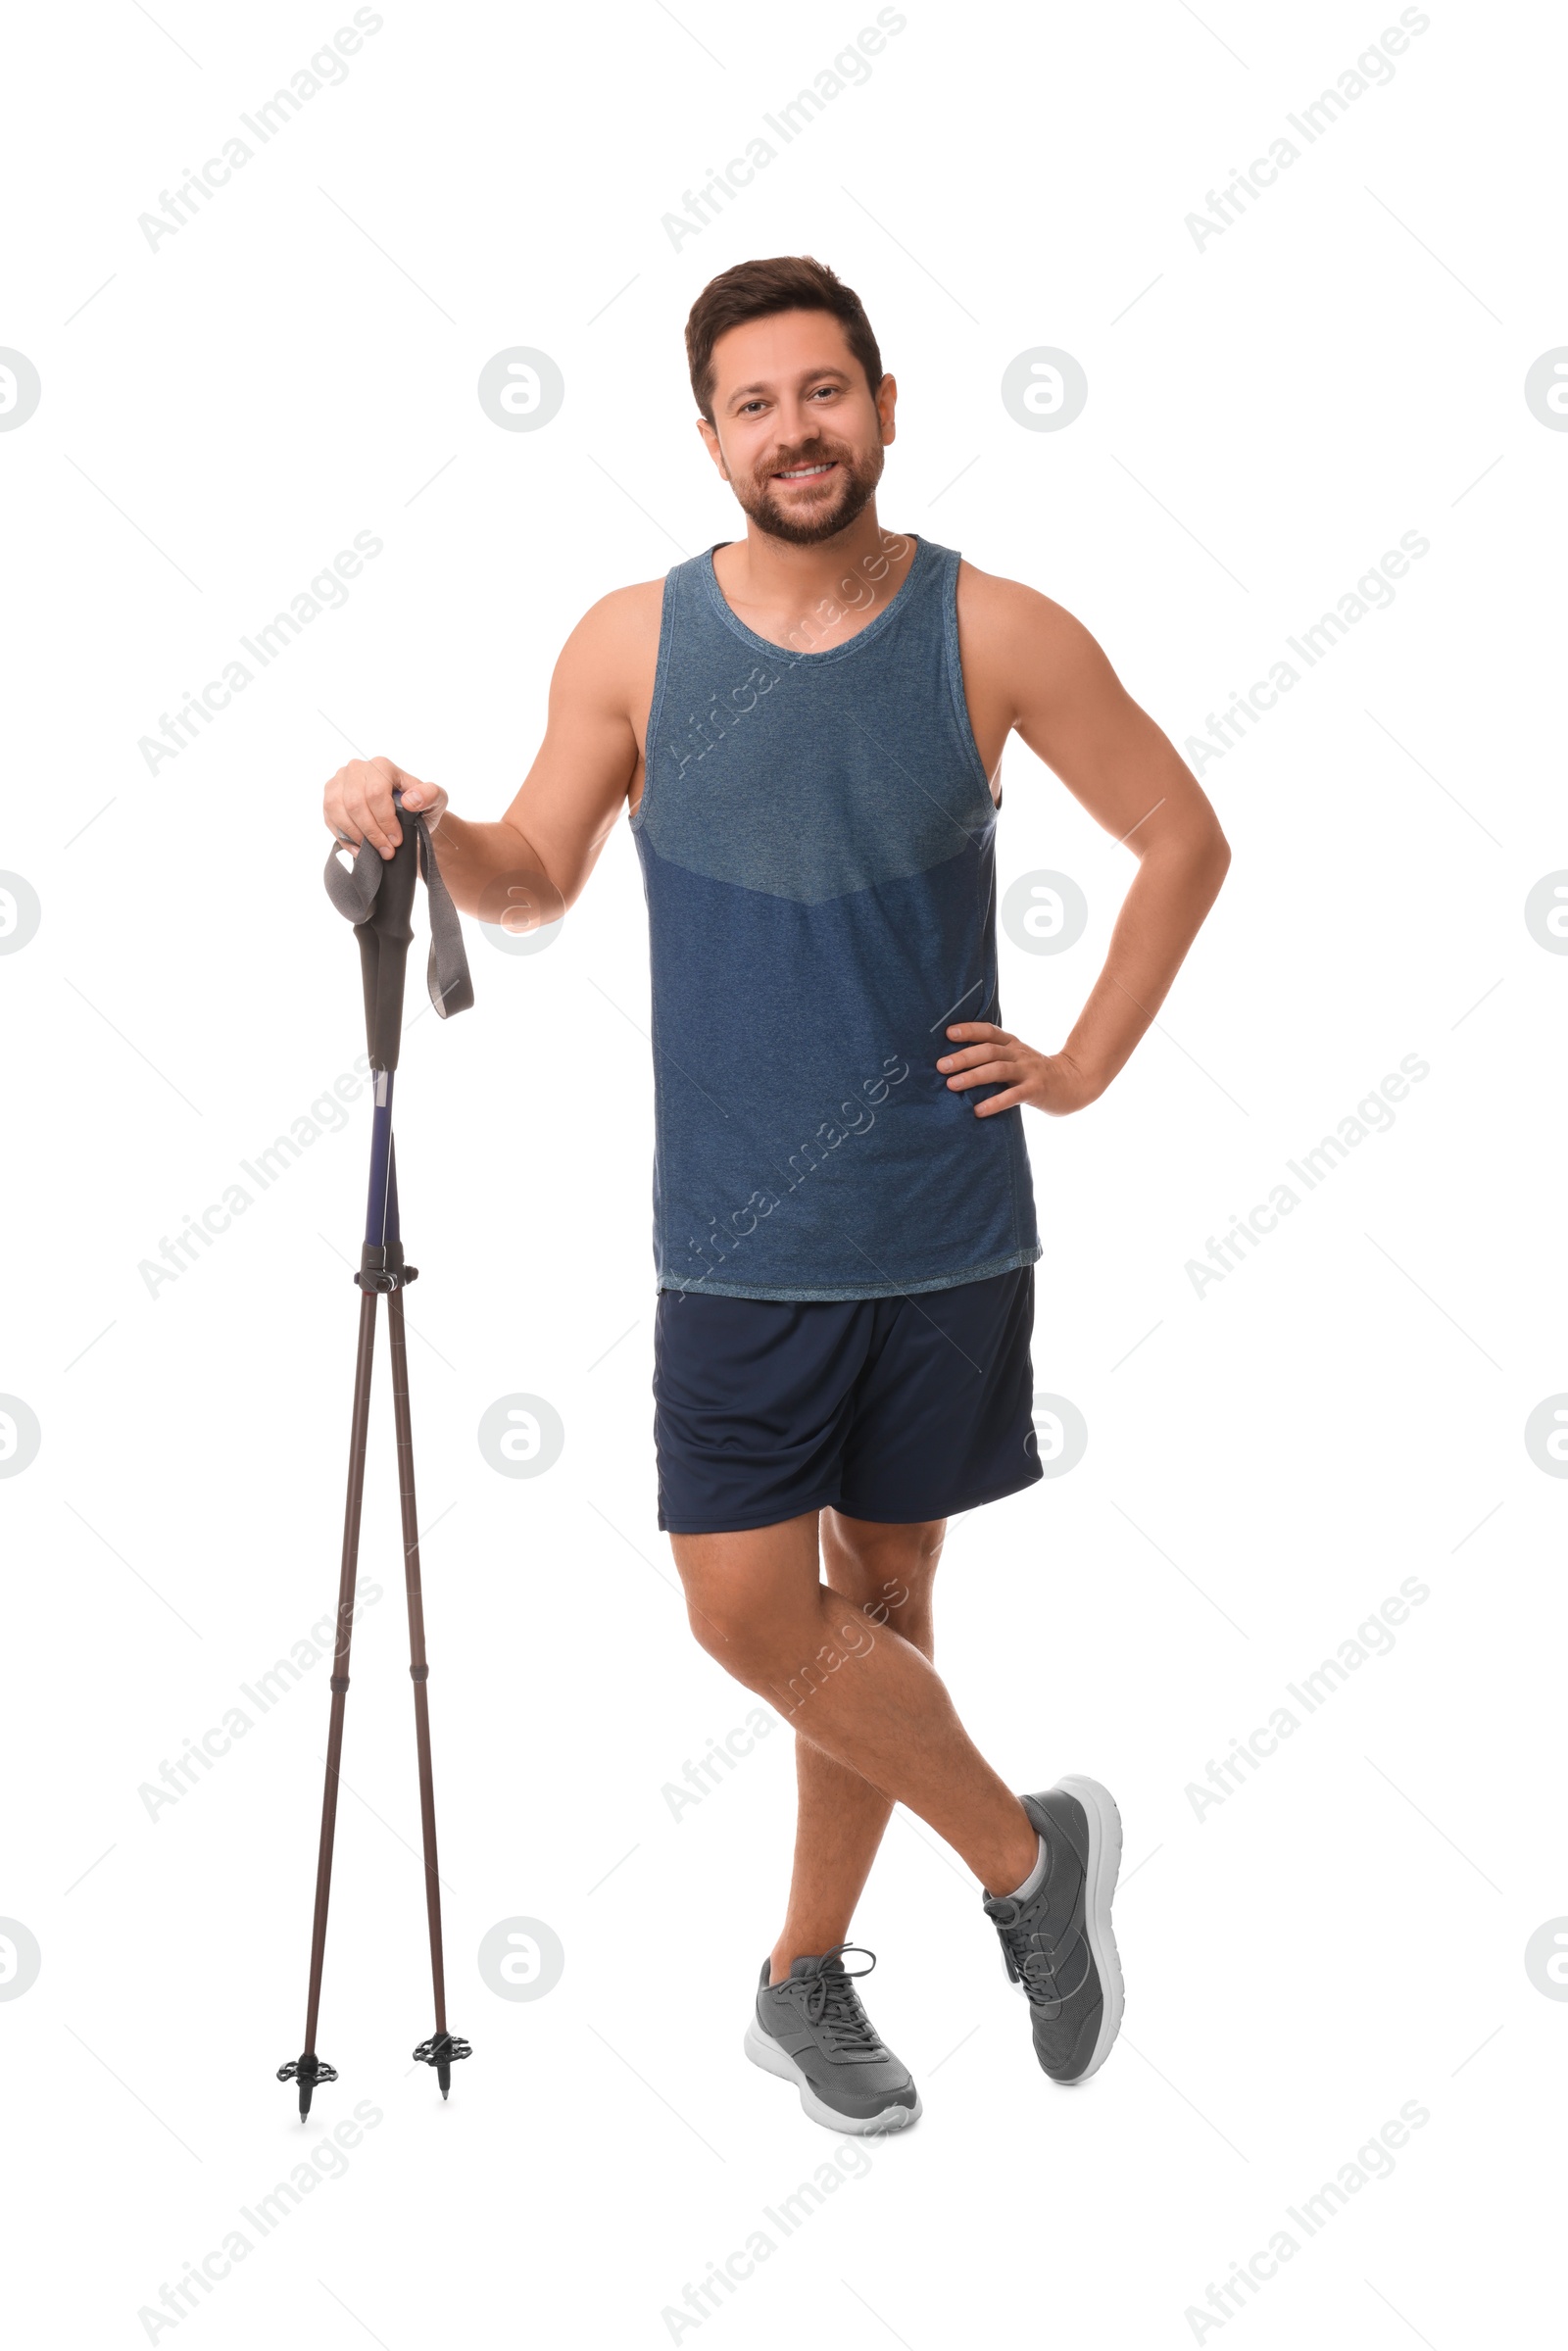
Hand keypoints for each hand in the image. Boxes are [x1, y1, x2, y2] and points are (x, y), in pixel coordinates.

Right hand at [324, 755, 447, 859]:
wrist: (407, 816)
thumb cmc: (420, 806)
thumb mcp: (436, 800)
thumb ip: (430, 795)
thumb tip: (410, 800)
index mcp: (382, 765)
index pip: (376, 792)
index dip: (385, 820)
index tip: (396, 840)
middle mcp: (357, 769)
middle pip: (355, 802)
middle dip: (371, 832)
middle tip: (387, 851)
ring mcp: (340, 782)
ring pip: (338, 810)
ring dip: (356, 836)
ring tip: (374, 852)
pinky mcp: (330, 798)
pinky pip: (329, 818)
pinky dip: (343, 838)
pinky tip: (359, 850)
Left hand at [937, 1023, 1099, 1117]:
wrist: (1074, 1083)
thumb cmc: (1035, 1073)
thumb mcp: (1016, 1058)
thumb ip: (994, 1057)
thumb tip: (955, 1062)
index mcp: (1012, 1044)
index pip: (989, 1031)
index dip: (969, 1030)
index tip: (947, 1033)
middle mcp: (1019, 1054)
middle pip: (989, 1050)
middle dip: (963, 1057)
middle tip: (941, 1066)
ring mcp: (1029, 1071)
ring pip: (998, 1070)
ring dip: (973, 1077)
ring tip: (952, 1085)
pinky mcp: (1036, 1090)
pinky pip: (1013, 1096)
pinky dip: (994, 1103)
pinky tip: (978, 1111)